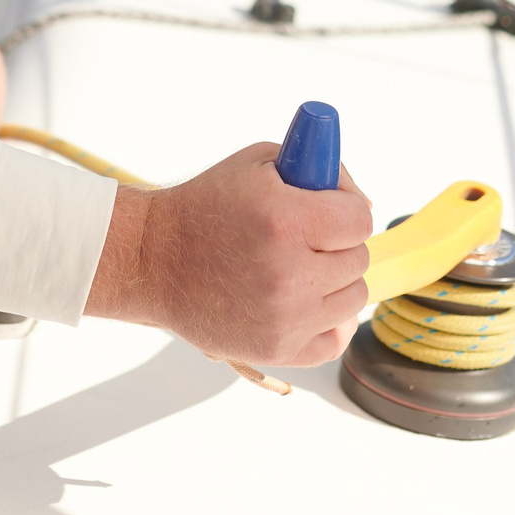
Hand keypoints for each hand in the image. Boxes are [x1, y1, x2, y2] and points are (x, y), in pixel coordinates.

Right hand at [84, 142, 373, 366]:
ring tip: (298, 269)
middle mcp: (290, 273)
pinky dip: (327, 322)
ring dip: (333, 282)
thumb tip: (361, 199)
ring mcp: (285, 318)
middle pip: (358, 259)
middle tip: (306, 238)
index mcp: (287, 220)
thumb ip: (317, 170)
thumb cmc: (205, 208)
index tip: (330, 208)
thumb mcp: (258, 165)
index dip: (347, 208)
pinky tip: (305, 303)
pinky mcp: (277, 349)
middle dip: (337, 243)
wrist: (153, 260)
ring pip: (352, 298)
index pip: (360, 219)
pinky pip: (334, 341)